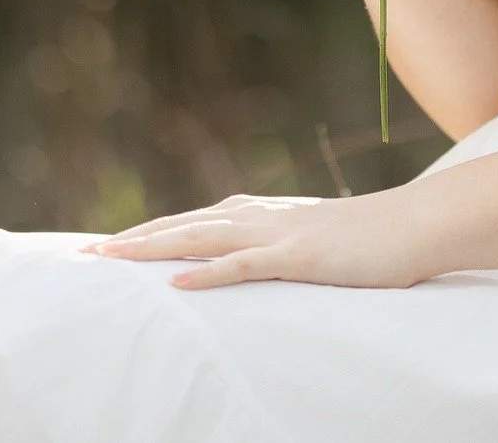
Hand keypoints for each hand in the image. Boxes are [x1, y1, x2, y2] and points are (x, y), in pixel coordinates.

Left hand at [86, 189, 423, 289]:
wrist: (414, 225)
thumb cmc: (367, 239)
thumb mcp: (310, 241)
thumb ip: (274, 247)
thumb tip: (243, 263)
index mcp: (261, 214)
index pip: (189, 222)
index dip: (146, 233)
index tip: (104, 248)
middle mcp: (261, 216)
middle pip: (182, 226)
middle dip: (131, 241)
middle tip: (83, 254)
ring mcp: (279, 233)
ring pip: (201, 238)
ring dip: (152, 248)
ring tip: (110, 260)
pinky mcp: (299, 255)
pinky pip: (245, 265)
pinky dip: (207, 272)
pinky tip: (176, 283)